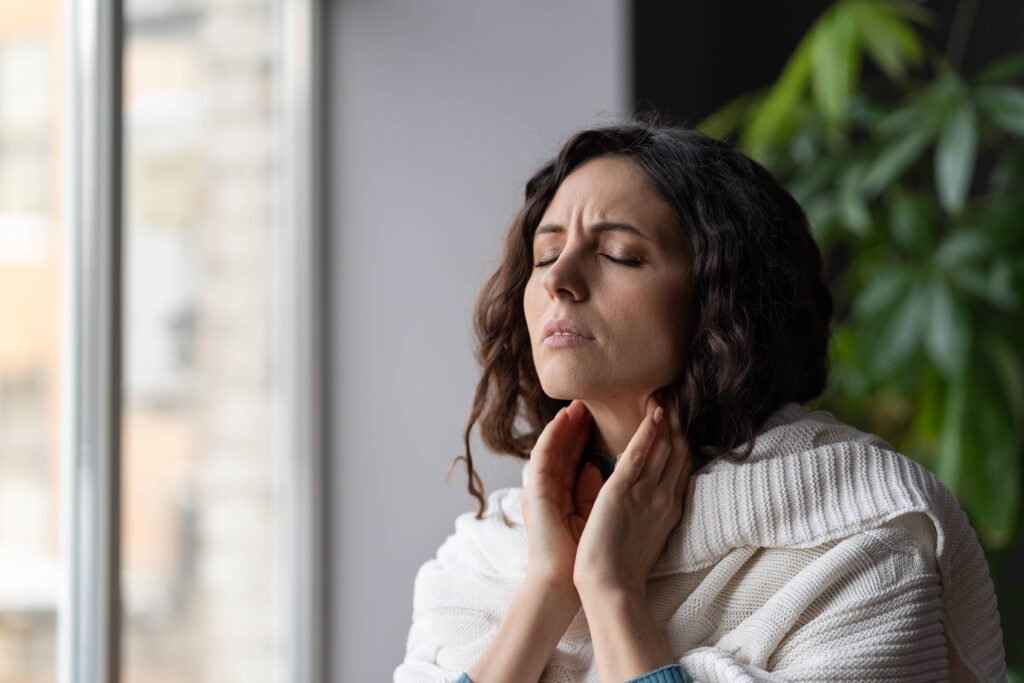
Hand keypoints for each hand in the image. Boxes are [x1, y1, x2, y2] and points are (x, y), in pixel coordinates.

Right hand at [520, 399, 600, 590]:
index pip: (577, 457)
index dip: (588, 435)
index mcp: (564, 495)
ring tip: (579, 401)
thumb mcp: (590, 516)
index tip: (605, 417)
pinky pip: (544, 455)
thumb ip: (591, 491)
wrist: (561, 583)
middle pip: (566, 448)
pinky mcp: (536, 491)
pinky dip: (554, 435)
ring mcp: (541, 488)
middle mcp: (551, 488)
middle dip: (579, 423)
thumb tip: (597, 468)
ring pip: (554, 446)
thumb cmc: (580, 557)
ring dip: (566, 422)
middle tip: (592, 399)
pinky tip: (565, 418)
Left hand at [572, 391, 692, 596]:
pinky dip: (648, 431)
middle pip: (677, 452)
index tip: (679, 416)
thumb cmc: (622, 566)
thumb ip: (648, 508)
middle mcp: (664, 497)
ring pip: (663, 448)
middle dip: (678, 422)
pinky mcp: (624, 491)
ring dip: (665, 419)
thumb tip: (645, 491)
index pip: (680, 465)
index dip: (681, 439)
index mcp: (668, 508)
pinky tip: (654, 413)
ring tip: (665, 393)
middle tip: (676, 394)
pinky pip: (640, 454)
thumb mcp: (644, 531)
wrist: (611, 586)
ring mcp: (647, 493)